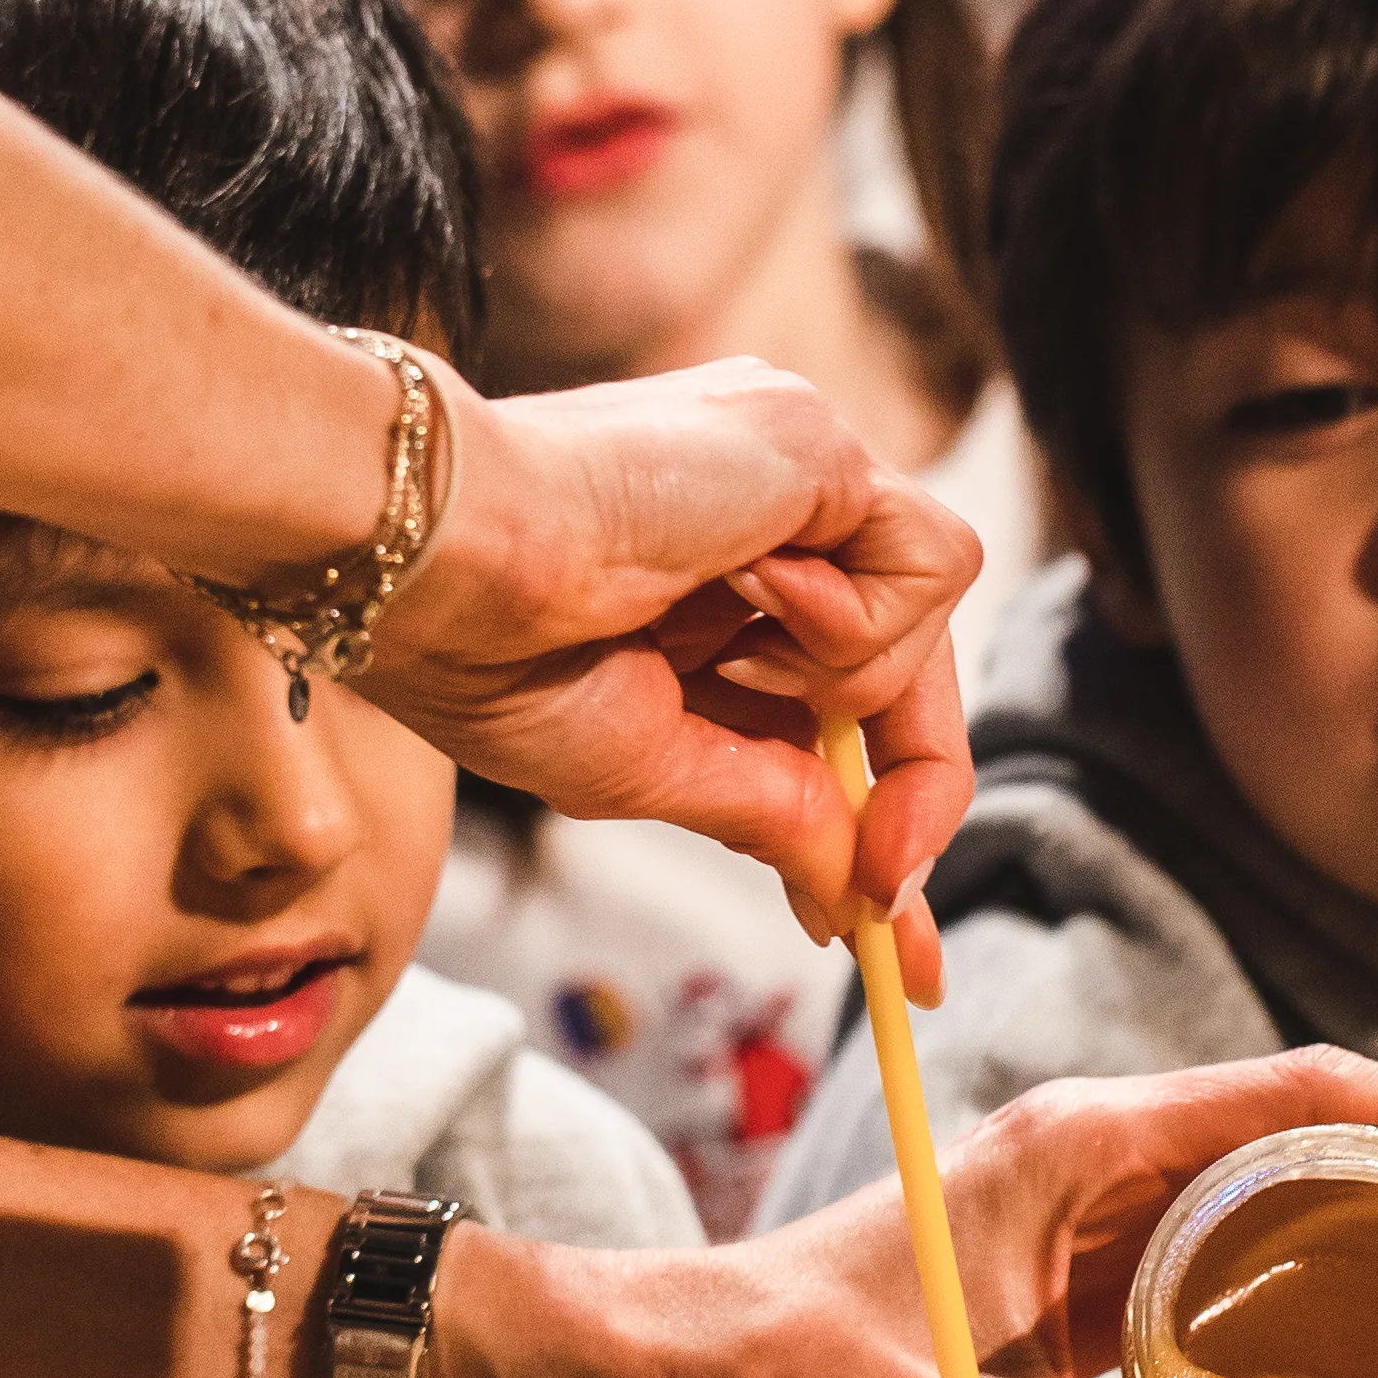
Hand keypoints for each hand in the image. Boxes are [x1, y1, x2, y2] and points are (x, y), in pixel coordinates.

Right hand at [368, 358, 978, 925]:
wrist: (443, 562)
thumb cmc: (493, 655)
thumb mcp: (649, 762)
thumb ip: (771, 811)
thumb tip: (858, 895)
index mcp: (714, 584)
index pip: (846, 696)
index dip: (884, 806)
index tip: (891, 933)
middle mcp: (771, 518)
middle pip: (907, 659)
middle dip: (911, 787)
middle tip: (882, 890)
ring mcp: (801, 472)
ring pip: (927, 614)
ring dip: (844, 684)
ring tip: (724, 659)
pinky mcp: (826, 444)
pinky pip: (934, 562)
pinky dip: (864, 623)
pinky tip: (757, 599)